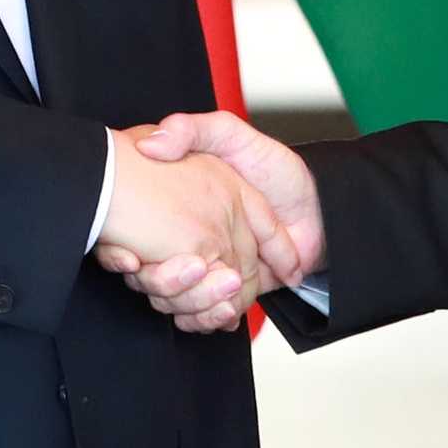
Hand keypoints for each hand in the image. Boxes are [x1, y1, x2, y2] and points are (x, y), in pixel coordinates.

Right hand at [100, 110, 325, 331]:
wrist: (322, 207)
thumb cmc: (277, 170)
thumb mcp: (230, 134)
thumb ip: (192, 129)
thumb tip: (151, 144)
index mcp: (182, 205)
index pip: (139, 233)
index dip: (124, 249)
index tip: (127, 256)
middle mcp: (190, 238)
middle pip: (158, 273)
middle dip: (160, 280)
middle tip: (153, 273)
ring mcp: (209, 267)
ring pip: (179, 297)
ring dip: (184, 300)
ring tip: (199, 286)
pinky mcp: (226, 292)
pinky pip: (204, 313)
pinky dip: (204, 318)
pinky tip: (216, 310)